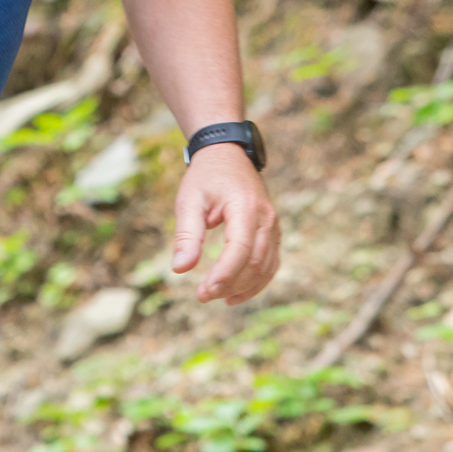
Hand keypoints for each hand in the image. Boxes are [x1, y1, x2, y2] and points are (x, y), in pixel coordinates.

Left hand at [169, 146, 279, 304]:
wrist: (227, 154)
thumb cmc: (205, 177)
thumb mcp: (189, 200)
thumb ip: (186, 234)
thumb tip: (180, 269)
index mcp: (245, 207)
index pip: (240, 249)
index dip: (224, 275)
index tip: (203, 291)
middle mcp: (265, 218)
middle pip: (255, 262)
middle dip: (230, 285)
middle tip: (202, 296)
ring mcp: (273, 225)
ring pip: (266, 267)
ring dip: (244, 288)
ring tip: (216, 297)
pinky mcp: (272, 232)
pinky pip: (270, 263)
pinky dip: (256, 282)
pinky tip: (235, 293)